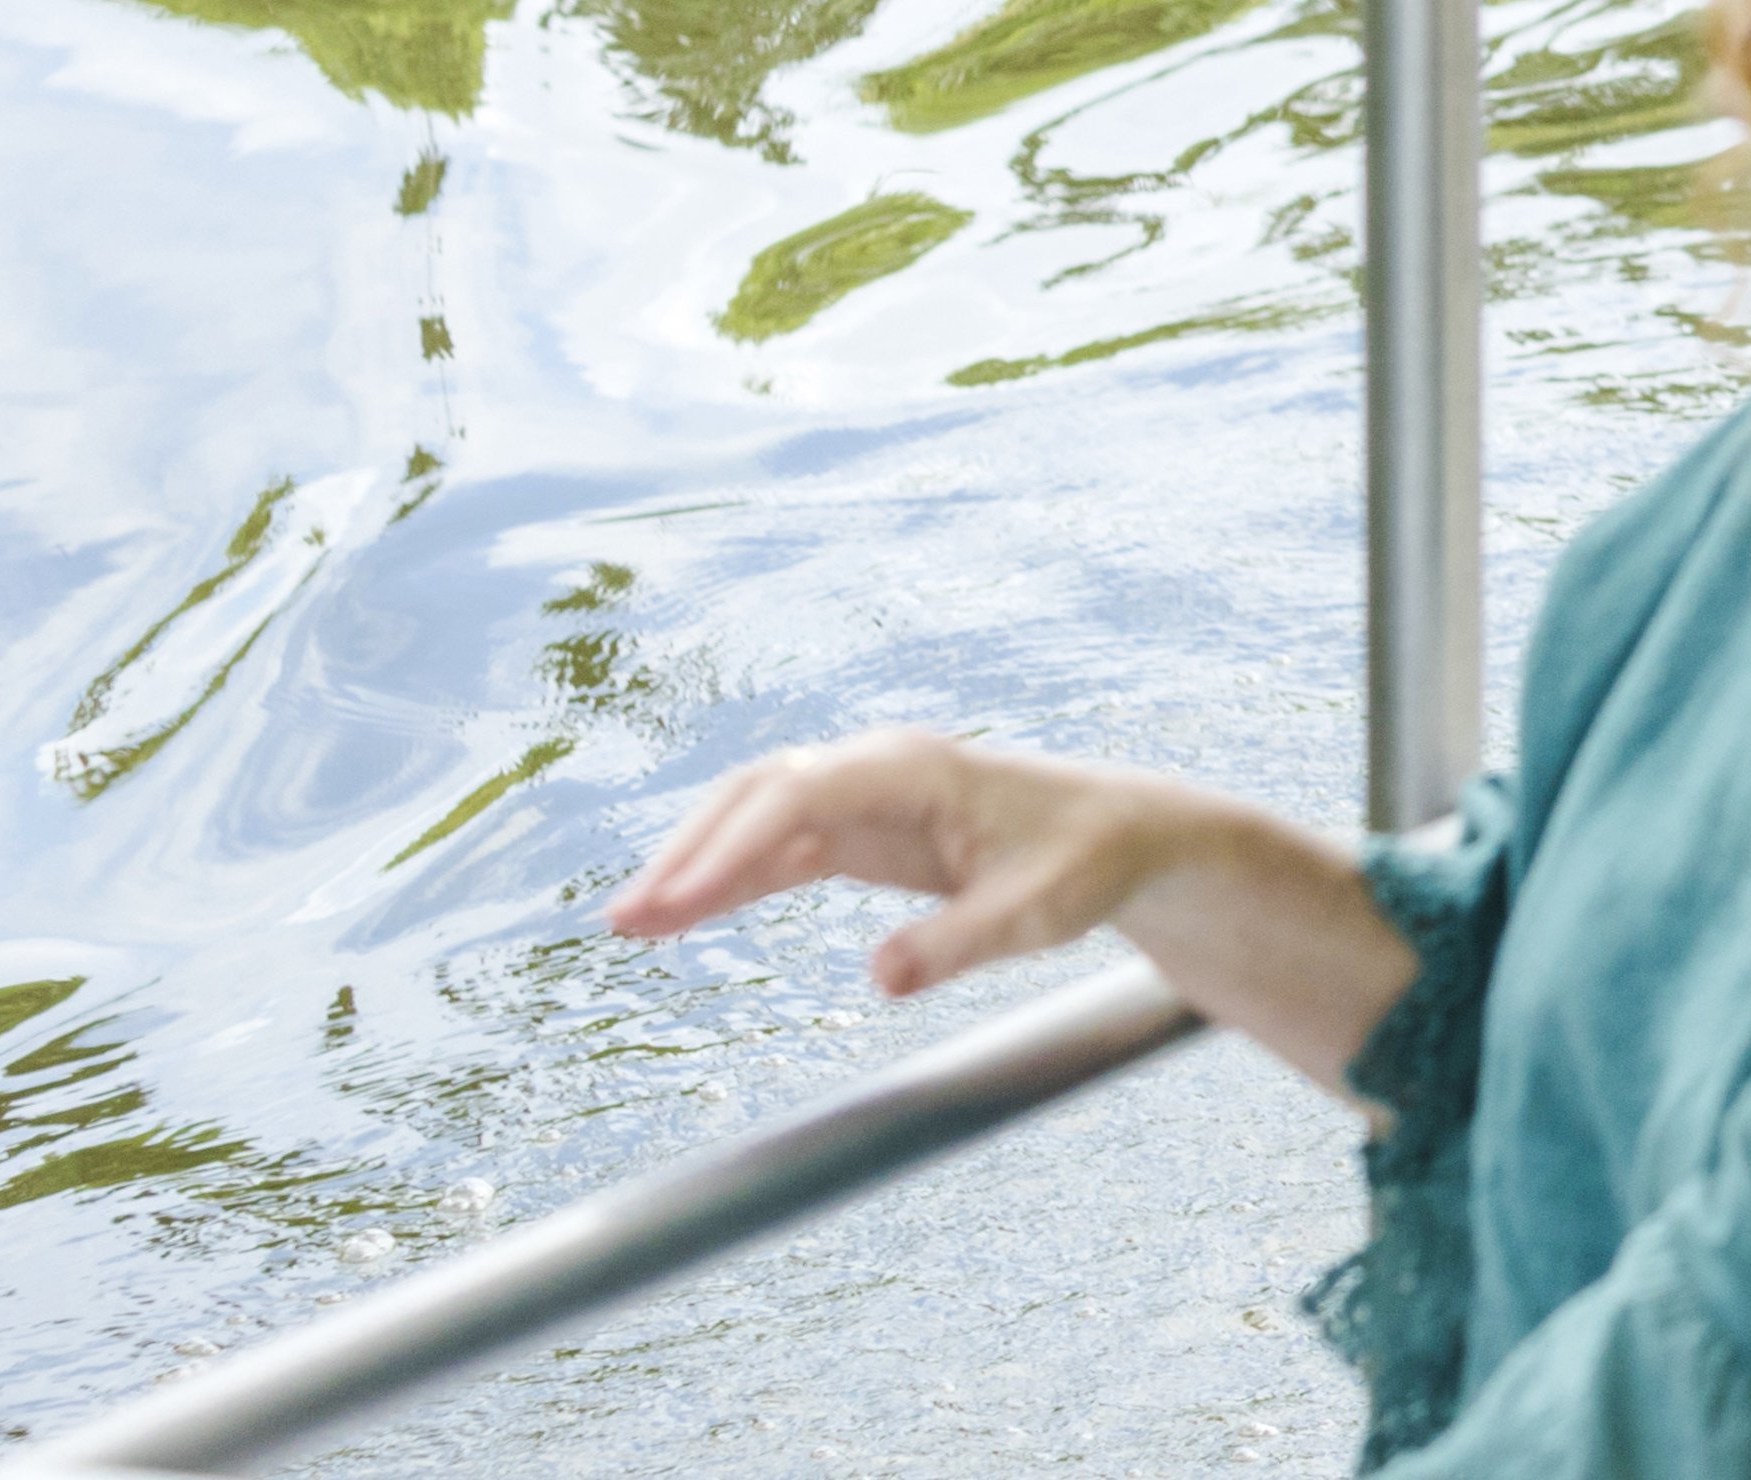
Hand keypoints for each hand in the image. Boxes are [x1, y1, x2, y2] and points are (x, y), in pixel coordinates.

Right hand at [602, 729, 1186, 998]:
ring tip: (629, 927)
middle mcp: (878, 771)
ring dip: (695, 867)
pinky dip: (728, 881)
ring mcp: (864, 798)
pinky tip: (680, 919)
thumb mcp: (1038, 912)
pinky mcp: (862, 833)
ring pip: (755, 822)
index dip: (733, 847)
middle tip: (626, 919)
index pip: (799, 797)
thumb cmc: (1086, 863)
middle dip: (689, 851)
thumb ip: (961, 943)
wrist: (1124, 836)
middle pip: (757, 797)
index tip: (680, 902)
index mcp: (915, 769)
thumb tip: (878, 981)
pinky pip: (777, 852)